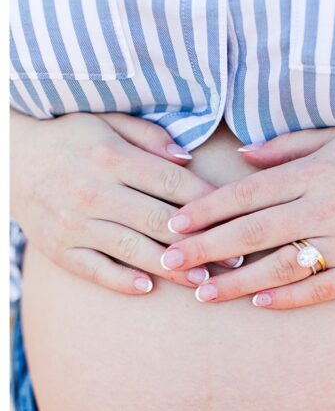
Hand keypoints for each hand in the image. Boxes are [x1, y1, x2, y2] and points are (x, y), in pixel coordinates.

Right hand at [10, 110, 217, 292]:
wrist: (10, 158)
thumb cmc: (73, 141)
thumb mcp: (107, 123)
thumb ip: (150, 137)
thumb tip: (188, 159)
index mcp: (110, 157)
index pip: (170, 182)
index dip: (208, 203)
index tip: (236, 218)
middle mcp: (92, 191)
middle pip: (158, 220)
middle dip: (200, 242)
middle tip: (234, 258)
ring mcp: (74, 222)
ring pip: (132, 249)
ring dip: (171, 268)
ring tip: (203, 280)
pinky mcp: (58, 248)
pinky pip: (95, 269)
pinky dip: (121, 280)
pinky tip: (149, 288)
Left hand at [161, 122, 334, 307]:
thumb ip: (289, 147)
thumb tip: (242, 156)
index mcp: (315, 173)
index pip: (246, 194)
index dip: (206, 211)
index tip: (174, 225)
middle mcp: (326, 208)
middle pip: (252, 233)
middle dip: (206, 250)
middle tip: (169, 264)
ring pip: (281, 266)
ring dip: (238, 282)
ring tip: (204, 294)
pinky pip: (322, 288)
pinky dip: (289, 297)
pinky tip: (260, 304)